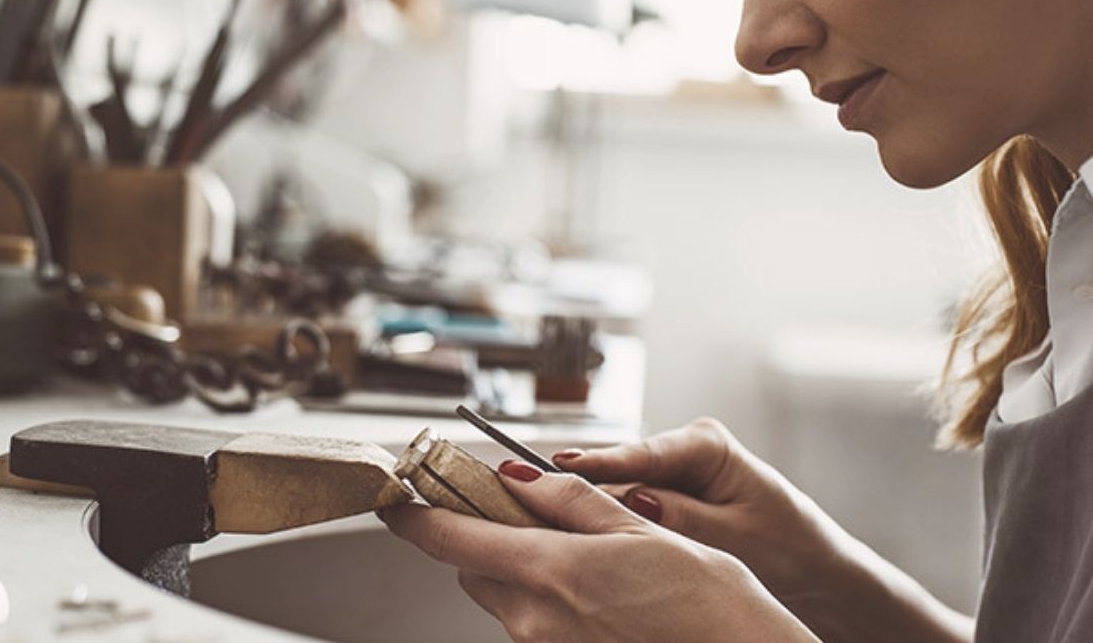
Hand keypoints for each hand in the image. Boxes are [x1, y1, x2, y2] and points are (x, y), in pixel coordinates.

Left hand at [380, 459, 819, 642]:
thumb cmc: (708, 604)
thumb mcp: (641, 531)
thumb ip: (572, 501)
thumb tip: (516, 477)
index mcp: (550, 573)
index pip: (451, 540)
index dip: (415, 516)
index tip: (395, 498)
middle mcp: (534, 620)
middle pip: (475, 570)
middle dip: (491, 539)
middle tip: (532, 514)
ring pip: (506, 598)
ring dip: (524, 570)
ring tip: (589, 557)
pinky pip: (535, 626)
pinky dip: (549, 601)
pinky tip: (601, 593)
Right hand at [555, 418, 847, 609]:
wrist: (815, 572)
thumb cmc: (791, 548)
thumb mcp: (738, 535)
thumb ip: (685, 517)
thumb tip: (635, 499)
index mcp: (707, 444)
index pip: (643, 453)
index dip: (600, 461)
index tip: (561, 465)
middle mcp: (683, 451)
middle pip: (620, 469)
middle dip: (584, 484)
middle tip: (535, 493)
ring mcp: (671, 475)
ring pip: (618, 490)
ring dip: (592, 506)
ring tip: (549, 514)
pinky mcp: (664, 499)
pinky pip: (627, 508)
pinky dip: (608, 521)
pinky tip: (580, 532)